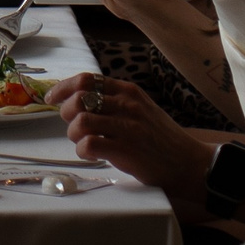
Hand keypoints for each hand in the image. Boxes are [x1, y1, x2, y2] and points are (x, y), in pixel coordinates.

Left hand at [51, 72, 213, 217]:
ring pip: (81, 121)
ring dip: (74, 134)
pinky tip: (92, 155)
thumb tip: (76, 99)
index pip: (86, 80)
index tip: (53, 98)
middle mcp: (128, 105)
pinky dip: (83, 151)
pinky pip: (89, 144)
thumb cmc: (160, 138)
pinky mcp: (127, 151)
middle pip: (79, 99)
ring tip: (84, 142)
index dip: (63, 88)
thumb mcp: (141, 108)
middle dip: (67, 113)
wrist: (191, 164)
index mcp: (129, 92)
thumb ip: (114, 101)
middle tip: (73, 126)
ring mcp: (128, 128)